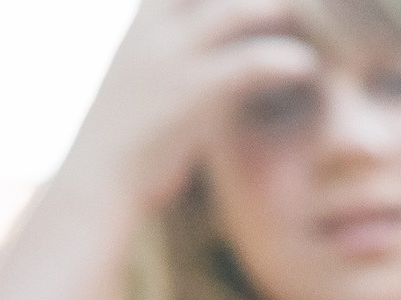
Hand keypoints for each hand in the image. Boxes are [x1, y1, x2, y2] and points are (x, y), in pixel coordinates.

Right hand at [57, 0, 320, 215]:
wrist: (95, 180)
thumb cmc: (127, 137)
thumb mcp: (146, 79)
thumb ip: (182, 55)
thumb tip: (220, 58)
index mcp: (143, 22)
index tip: (261, 7)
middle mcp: (154, 29)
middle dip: (251, 0)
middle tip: (296, 7)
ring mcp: (171, 58)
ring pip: (234, 12)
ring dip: (273, 11)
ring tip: (303, 20)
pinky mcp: (192, 93)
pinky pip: (248, 63)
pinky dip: (283, 59)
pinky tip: (305, 66)